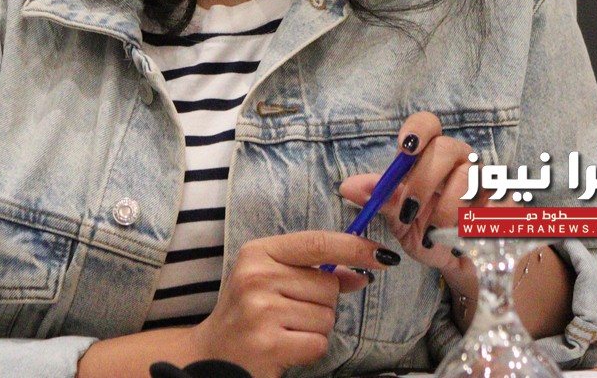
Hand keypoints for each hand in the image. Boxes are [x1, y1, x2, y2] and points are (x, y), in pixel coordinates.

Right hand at [181, 231, 397, 377]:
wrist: (213, 354)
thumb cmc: (247, 313)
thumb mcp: (271, 280)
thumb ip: (313, 272)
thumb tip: (361, 273)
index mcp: (258, 252)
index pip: (317, 243)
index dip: (354, 247)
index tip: (383, 256)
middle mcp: (257, 276)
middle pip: (328, 286)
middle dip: (321, 304)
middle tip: (289, 312)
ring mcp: (262, 310)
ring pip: (327, 317)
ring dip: (315, 328)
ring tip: (284, 330)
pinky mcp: (269, 342)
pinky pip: (319, 343)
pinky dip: (309, 349)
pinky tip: (285, 346)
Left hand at [337, 112, 478, 282]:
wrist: (461, 263)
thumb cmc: (425, 232)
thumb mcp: (398, 219)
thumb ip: (380, 200)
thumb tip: (348, 186)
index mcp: (429, 155)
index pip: (427, 124)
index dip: (418, 129)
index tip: (407, 148)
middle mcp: (460, 159)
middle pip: (446, 148)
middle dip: (424, 181)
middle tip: (411, 211)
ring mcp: (487, 177)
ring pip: (470, 177)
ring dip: (448, 208)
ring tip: (438, 229)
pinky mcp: (509, 201)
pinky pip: (492, 204)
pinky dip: (472, 224)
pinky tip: (465, 235)